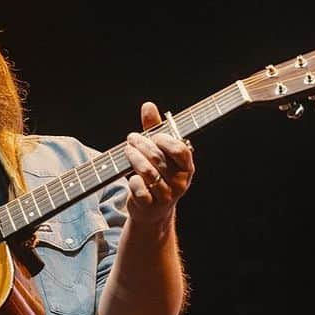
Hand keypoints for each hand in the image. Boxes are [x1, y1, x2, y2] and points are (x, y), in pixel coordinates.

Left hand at [123, 101, 195, 225]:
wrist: (153, 209)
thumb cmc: (158, 174)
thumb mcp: (160, 151)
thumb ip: (154, 129)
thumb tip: (148, 105)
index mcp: (187, 167)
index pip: (180, 150)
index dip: (165, 140)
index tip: (153, 135)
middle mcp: (180, 182)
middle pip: (159, 158)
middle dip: (142, 145)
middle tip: (131, 138)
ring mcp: (166, 196)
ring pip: (148, 173)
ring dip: (134, 158)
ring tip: (127, 150)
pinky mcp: (151, 206)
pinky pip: (140, 191)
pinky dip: (133, 182)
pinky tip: (131, 177)